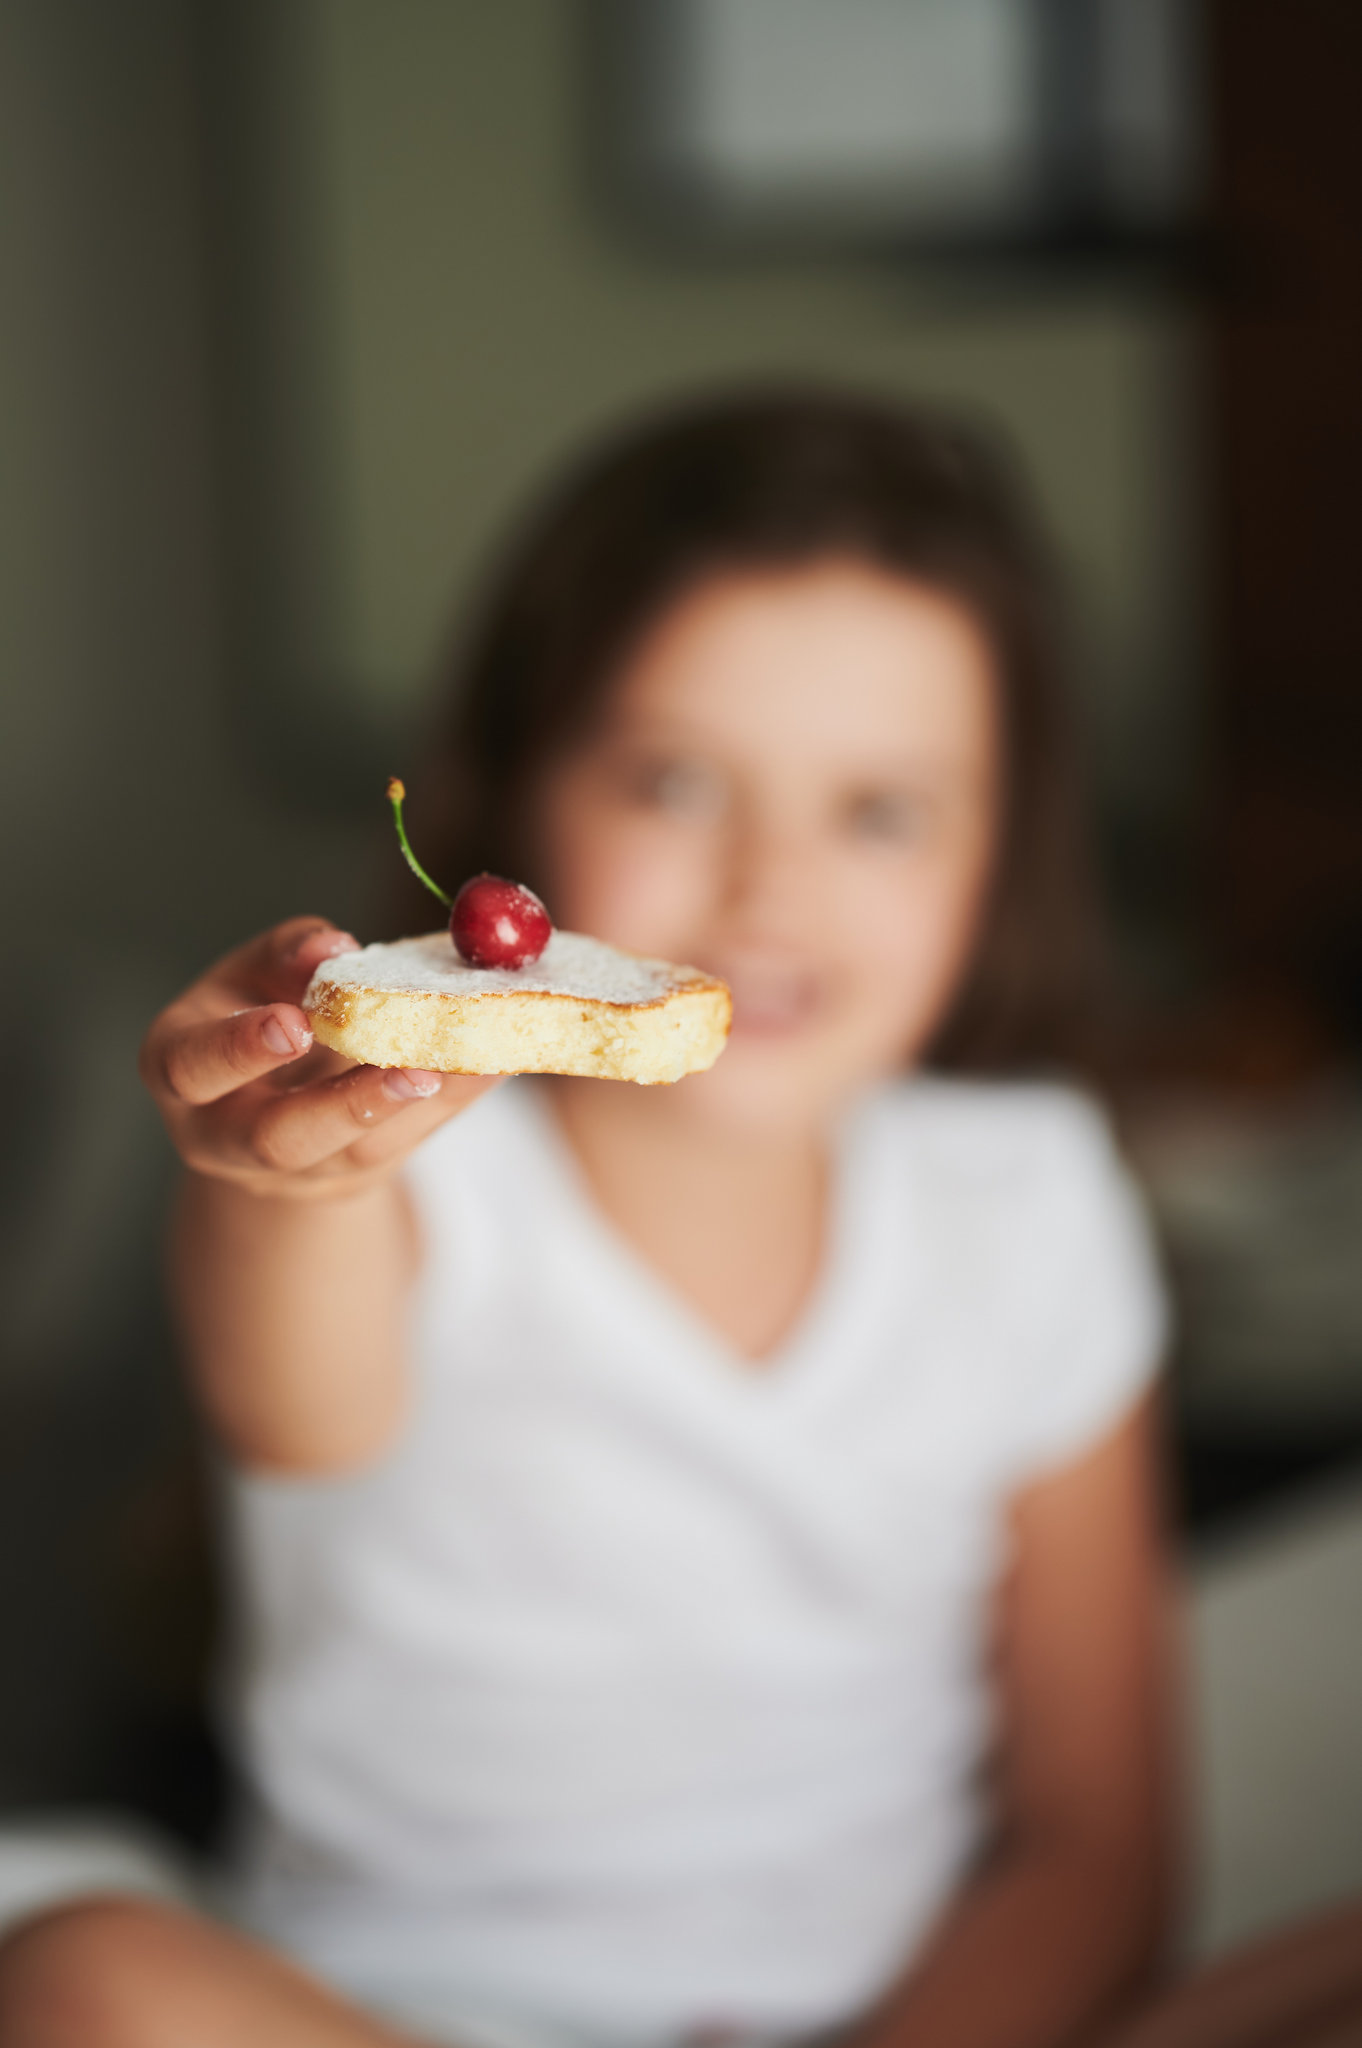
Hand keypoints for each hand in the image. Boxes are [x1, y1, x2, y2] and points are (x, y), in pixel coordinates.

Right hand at [140, 917, 495, 1200]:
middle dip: (347, 1106)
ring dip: (421, 1105)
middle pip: (279, 1141)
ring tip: (474, 1056)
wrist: (266, 1097)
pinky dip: (454, 1099)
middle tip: (413, 1068)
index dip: (240, 1048)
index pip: (195, 1067)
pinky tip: (497, 1058)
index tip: (295, 1023)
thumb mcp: (252, 973)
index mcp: (180, 1072)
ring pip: (358, 1154)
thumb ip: (287, 954)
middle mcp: (224, 1138)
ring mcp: (291, 1175)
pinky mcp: (351, 1183)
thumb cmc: (252, 1010)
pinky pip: (408, 1144)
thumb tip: (335, 943)